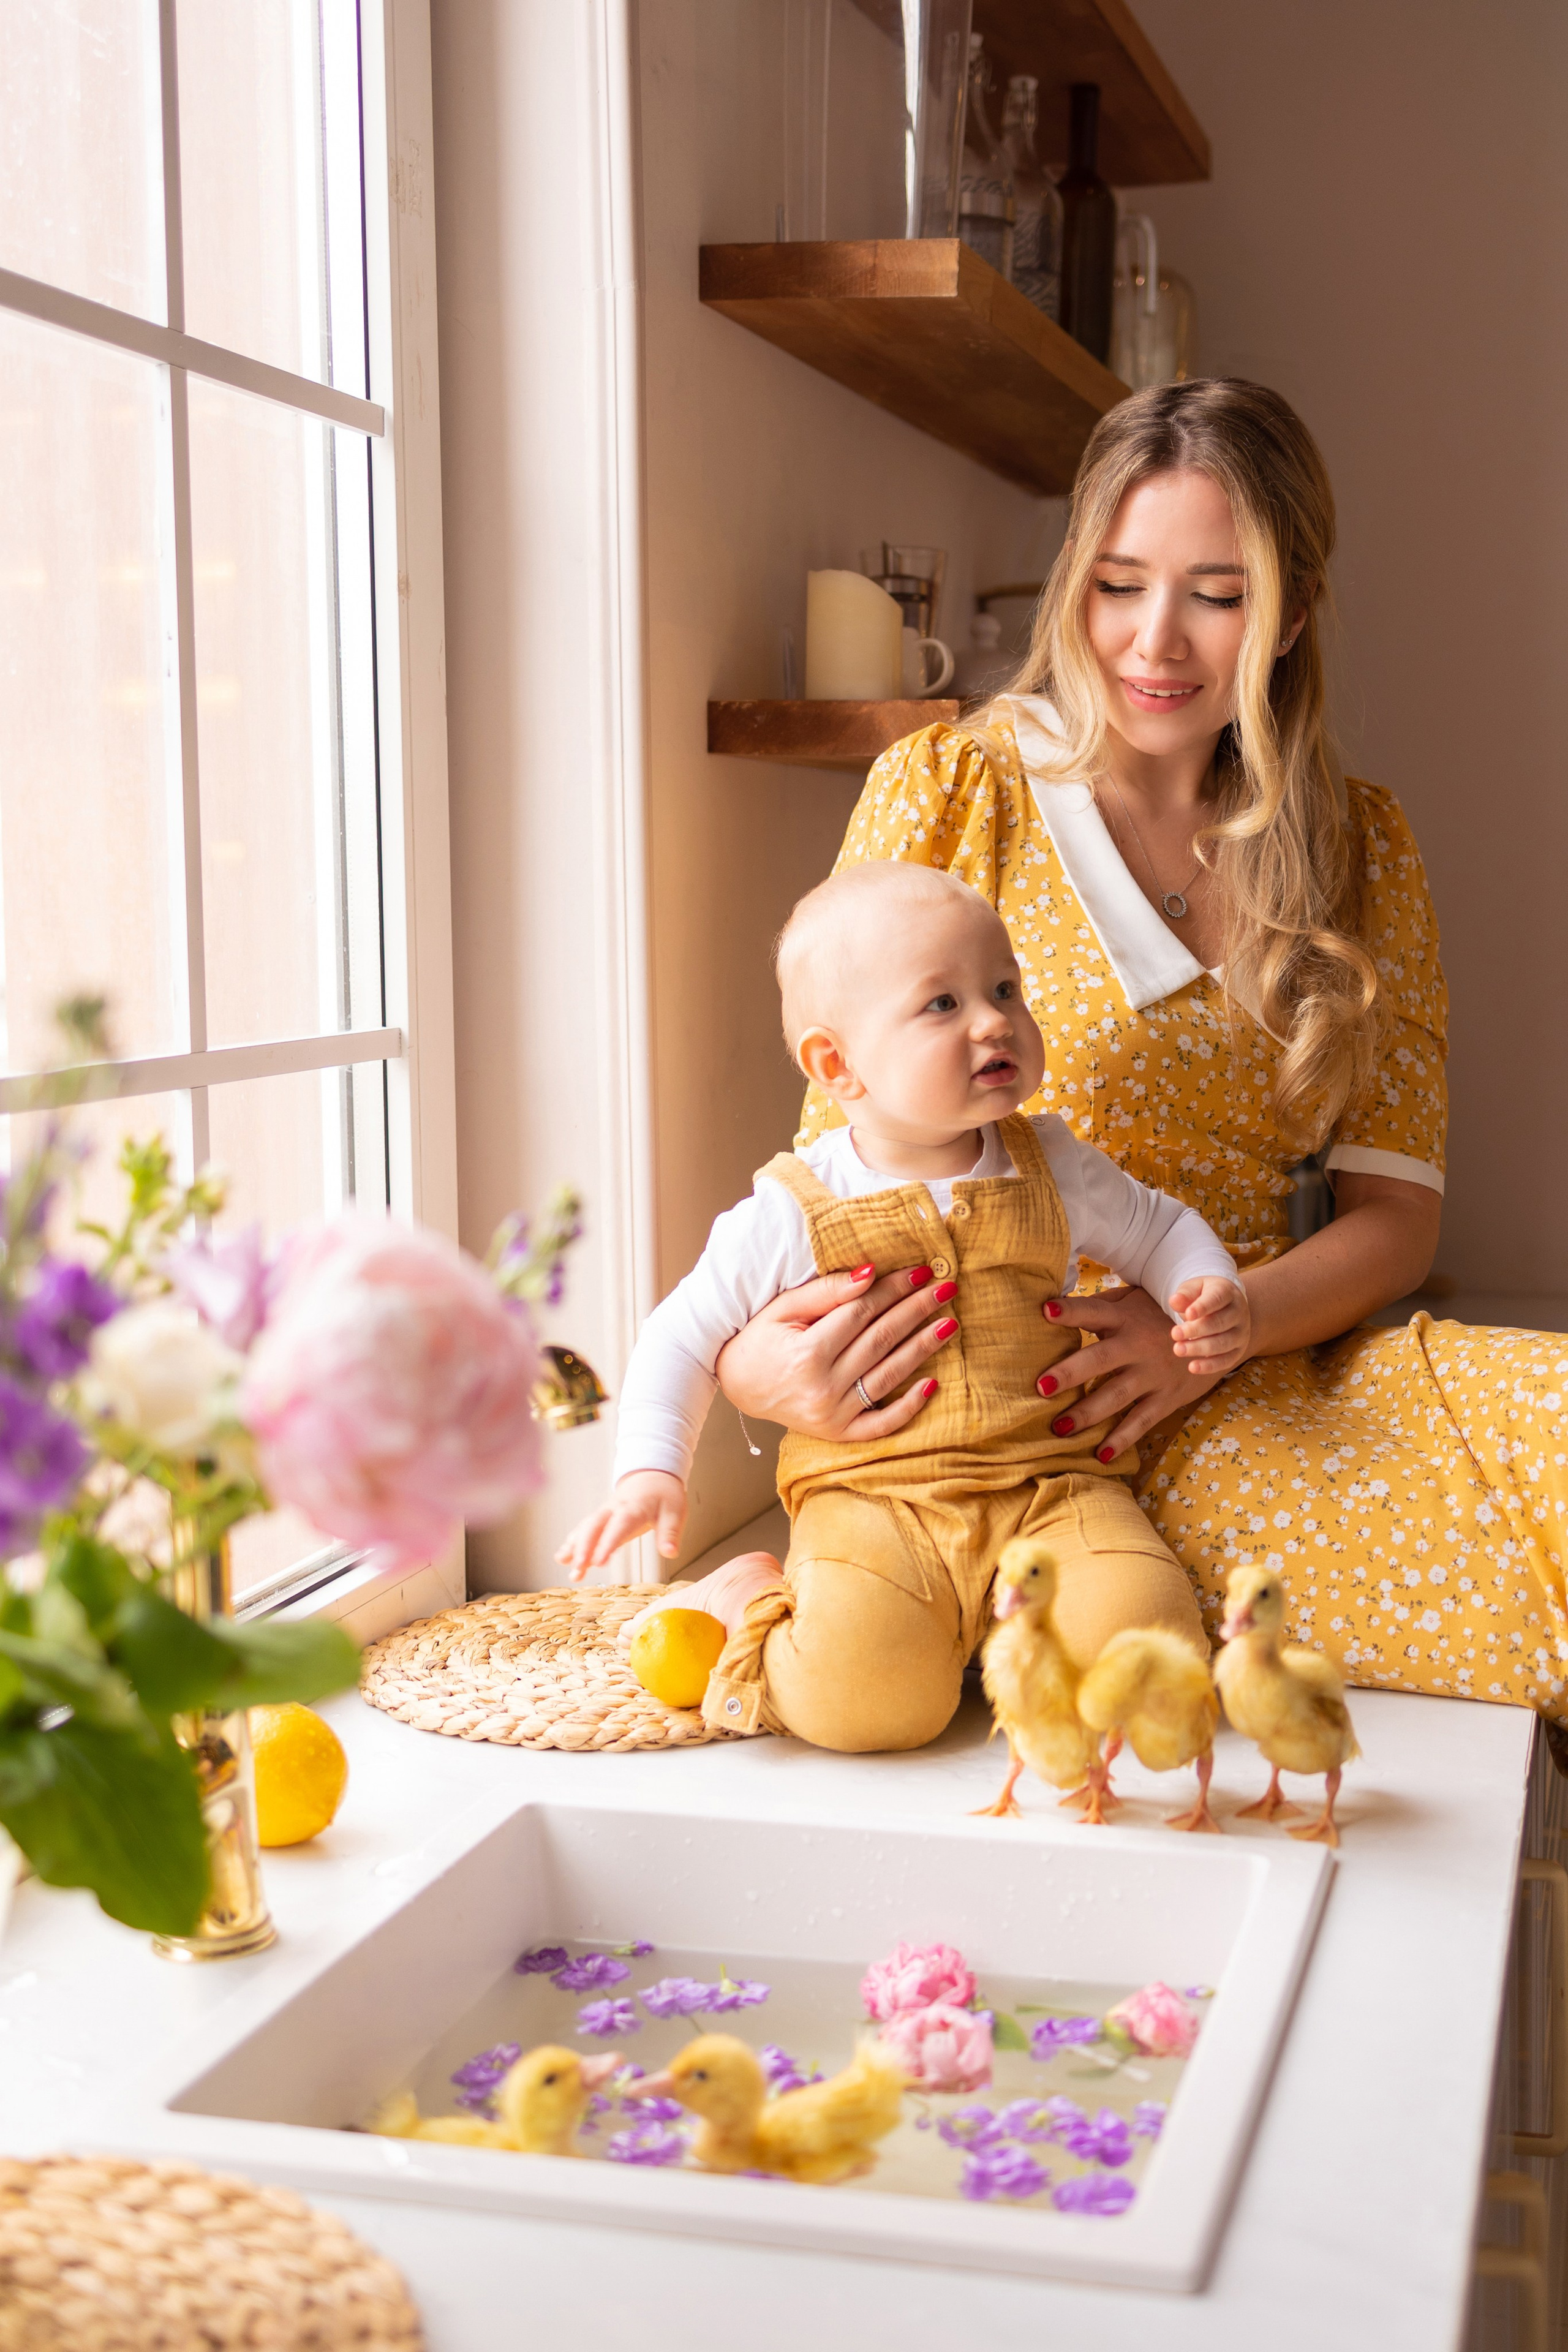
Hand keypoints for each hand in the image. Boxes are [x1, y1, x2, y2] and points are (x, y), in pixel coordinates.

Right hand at [556, 1471, 686, 1581]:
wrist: (653, 1474)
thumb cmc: (663, 1494)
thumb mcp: (675, 1511)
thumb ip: (670, 1533)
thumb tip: (670, 1553)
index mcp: (634, 1508)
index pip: (618, 1527)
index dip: (607, 1544)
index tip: (598, 1562)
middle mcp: (615, 1509)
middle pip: (595, 1526)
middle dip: (584, 1547)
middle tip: (577, 1568)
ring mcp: (605, 1513)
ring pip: (586, 1528)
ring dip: (574, 1547)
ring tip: (566, 1565)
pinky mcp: (602, 1518)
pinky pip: (585, 1529)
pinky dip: (573, 1542)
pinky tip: (563, 1558)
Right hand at [714, 1261, 957, 1441]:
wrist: (739, 1385)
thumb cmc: (761, 1339)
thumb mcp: (784, 1308)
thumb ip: (827, 1292)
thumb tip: (871, 1273)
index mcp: (807, 1352)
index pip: (861, 1313)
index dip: (892, 1290)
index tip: (919, 1272)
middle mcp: (822, 1386)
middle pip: (881, 1341)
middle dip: (917, 1312)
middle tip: (946, 1289)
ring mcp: (833, 1414)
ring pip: (888, 1376)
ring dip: (922, 1349)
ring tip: (949, 1324)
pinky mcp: (839, 1433)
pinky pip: (881, 1423)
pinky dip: (908, 1406)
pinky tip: (933, 1384)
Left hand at [1038, 1283, 1232, 1459]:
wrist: (1213, 1332)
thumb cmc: (1158, 1314)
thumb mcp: (1134, 1299)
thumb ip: (1101, 1304)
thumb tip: (1054, 1304)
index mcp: (1124, 1317)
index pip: (1093, 1311)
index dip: (1071, 1310)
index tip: (1045, 1311)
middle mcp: (1137, 1345)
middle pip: (1101, 1358)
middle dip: (1071, 1372)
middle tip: (1042, 1387)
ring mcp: (1153, 1373)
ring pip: (1117, 1395)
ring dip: (1088, 1413)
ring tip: (1059, 1427)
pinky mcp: (1167, 1397)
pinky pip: (1142, 1420)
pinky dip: (1122, 1438)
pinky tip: (1101, 1454)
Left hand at [1168, 1276, 1249, 1375]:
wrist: (1225, 1305)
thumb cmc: (1204, 1295)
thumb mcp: (1194, 1289)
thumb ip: (1185, 1295)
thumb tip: (1174, 1301)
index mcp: (1228, 1292)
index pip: (1217, 1299)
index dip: (1202, 1307)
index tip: (1188, 1314)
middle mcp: (1239, 1312)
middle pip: (1219, 1323)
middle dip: (1196, 1330)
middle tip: (1174, 1334)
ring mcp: (1241, 1332)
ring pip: (1223, 1343)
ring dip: (1199, 1348)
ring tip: (1178, 1349)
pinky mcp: (1238, 1350)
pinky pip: (1226, 1360)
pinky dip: (1210, 1365)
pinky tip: (1192, 1367)